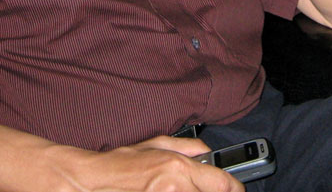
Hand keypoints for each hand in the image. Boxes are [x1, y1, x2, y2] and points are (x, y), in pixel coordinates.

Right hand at [78, 135, 243, 191]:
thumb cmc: (121, 163)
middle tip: (210, 189)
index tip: (236, 190)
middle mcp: (176, 187)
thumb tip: (206, 152)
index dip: (235, 188)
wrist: (94, 181)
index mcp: (179, 168)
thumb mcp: (156, 144)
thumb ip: (187, 147)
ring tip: (188, 189)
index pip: (223, 183)